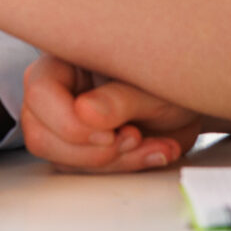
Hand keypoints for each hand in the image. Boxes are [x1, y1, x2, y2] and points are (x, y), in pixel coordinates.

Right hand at [19, 55, 206, 172]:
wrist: (190, 98)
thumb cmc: (170, 79)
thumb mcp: (152, 86)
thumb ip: (119, 99)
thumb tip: (84, 112)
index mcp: (67, 59)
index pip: (39, 92)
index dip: (68, 123)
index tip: (110, 134)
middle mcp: (58, 90)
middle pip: (39, 133)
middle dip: (90, 151)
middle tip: (132, 139)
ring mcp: (65, 120)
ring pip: (61, 159)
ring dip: (113, 161)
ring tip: (150, 143)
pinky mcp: (80, 147)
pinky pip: (85, 170)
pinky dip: (124, 167)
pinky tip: (153, 150)